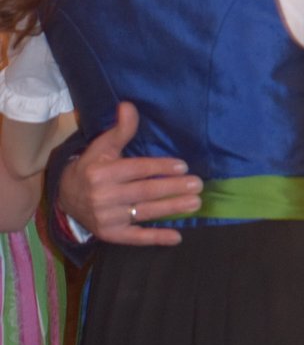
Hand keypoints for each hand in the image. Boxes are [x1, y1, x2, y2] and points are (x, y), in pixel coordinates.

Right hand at [57, 102, 202, 245]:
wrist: (65, 198)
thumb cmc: (91, 167)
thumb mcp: (102, 146)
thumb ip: (120, 129)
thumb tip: (129, 105)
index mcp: (103, 173)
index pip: (137, 169)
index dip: (160, 167)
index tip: (183, 166)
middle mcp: (104, 196)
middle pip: (145, 191)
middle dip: (173, 188)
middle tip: (197, 185)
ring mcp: (108, 218)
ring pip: (144, 212)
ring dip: (171, 209)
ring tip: (194, 203)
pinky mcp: (111, 235)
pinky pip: (136, 238)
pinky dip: (156, 238)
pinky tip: (176, 237)